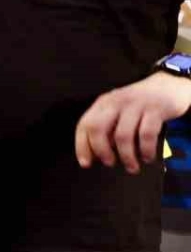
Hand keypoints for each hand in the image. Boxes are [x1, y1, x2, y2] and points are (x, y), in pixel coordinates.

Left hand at [75, 71, 190, 173]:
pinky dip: (146, 150)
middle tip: (109, 163)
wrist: (168, 85)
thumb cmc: (139, 104)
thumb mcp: (118, 111)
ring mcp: (136, 105)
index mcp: (103, 103)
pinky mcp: (155, 109)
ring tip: (132, 166)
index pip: (84, 125)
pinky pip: (146, 135)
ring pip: (122, 135)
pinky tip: (147, 156)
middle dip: (101, 151)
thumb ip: (107, 128)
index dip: (82, 146)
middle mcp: (116, 102)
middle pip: (98, 129)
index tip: (86, 163)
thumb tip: (97, 154)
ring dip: (126, 156)